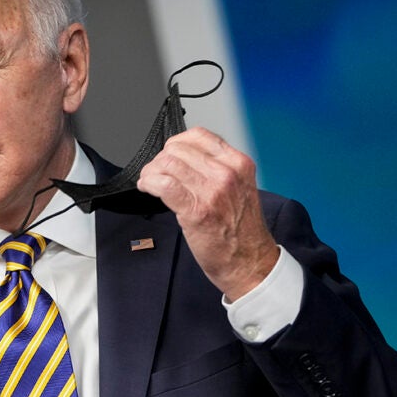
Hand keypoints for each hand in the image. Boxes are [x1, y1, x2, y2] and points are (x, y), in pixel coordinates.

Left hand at [136, 126, 279, 300]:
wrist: (249, 262)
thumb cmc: (241, 229)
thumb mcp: (238, 187)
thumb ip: (217, 168)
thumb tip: (183, 156)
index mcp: (238, 163)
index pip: (199, 135)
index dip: (176, 144)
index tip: (169, 155)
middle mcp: (227, 173)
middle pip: (178, 149)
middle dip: (160, 159)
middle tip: (156, 172)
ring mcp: (212, 191)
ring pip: (167, 164)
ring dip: (151, 172)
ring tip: (149, 181)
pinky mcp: (196, 210)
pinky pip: (163, 185)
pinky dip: (149, 183)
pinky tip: (148, 188)